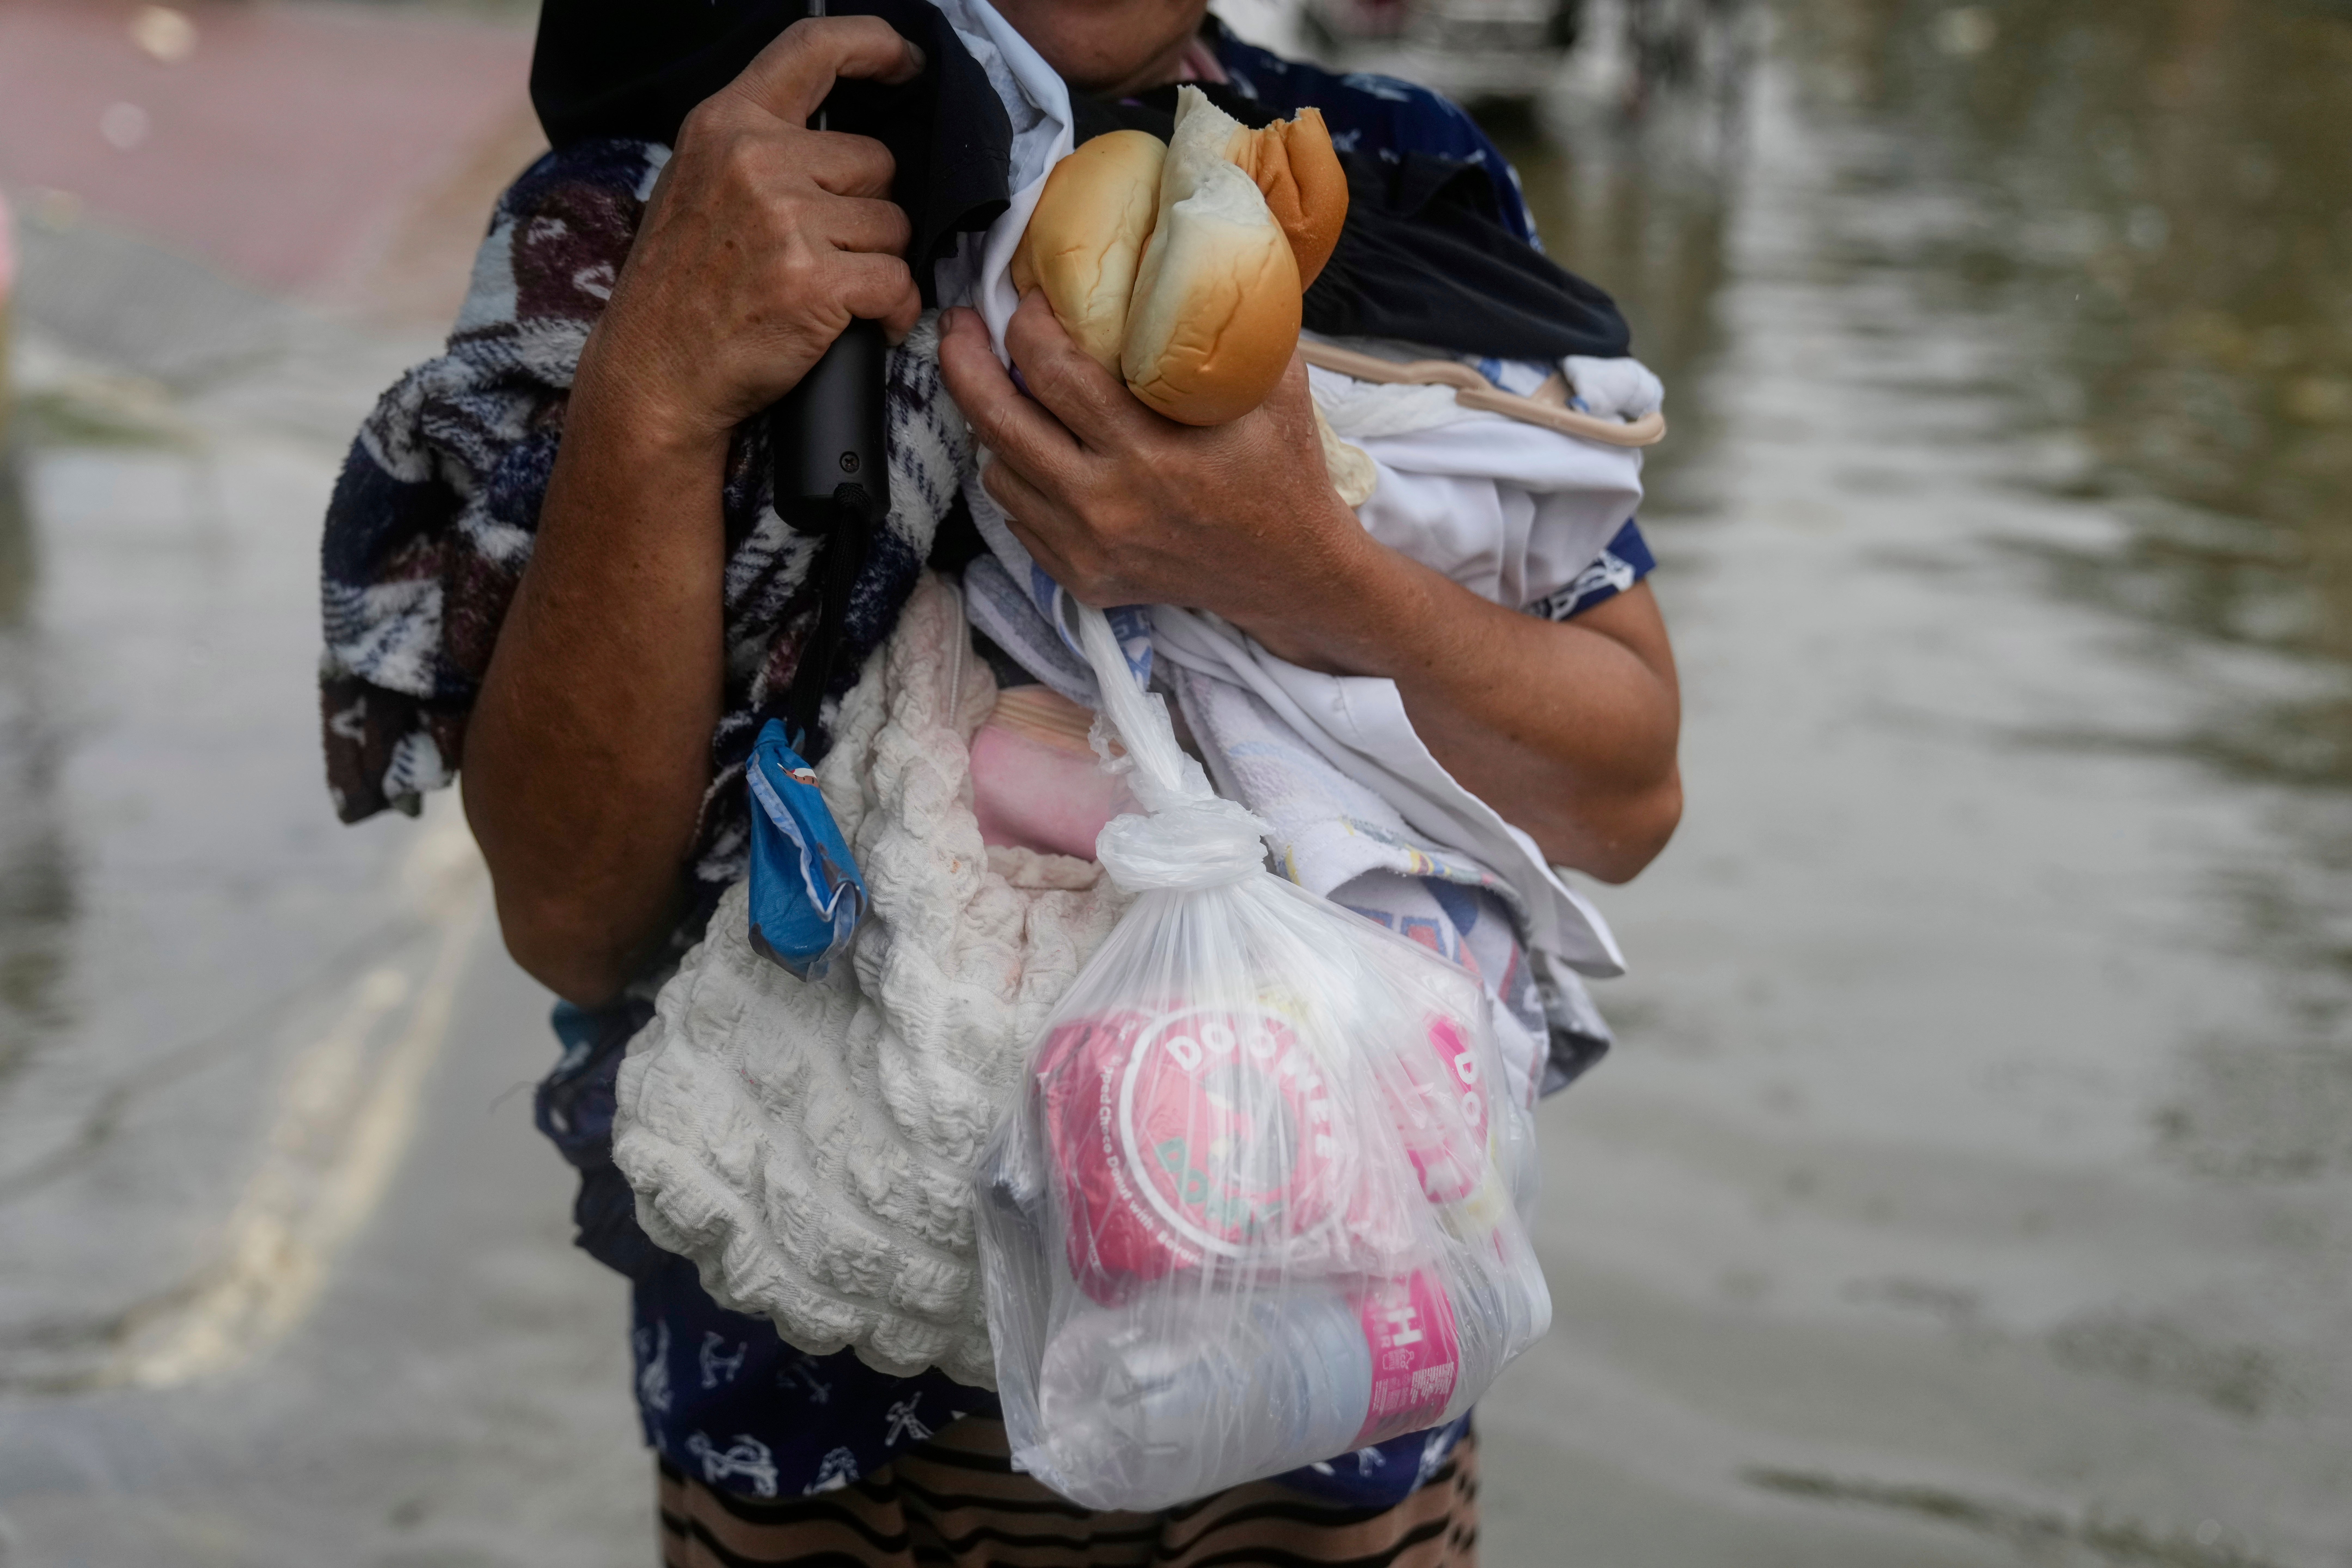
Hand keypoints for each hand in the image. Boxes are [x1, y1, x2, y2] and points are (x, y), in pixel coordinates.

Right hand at [576, 17, 926, 456]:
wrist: (654, 375)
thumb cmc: (683, 288)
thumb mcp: (701, 185)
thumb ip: (762, 147)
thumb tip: (840, 139)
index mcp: (726, 124)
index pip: (815, 48)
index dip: (876, 46)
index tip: (906, 61)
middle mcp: (755, 158)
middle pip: (875, 160)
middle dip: (867, 209)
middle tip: (823, 252)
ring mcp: (785, 219)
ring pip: (893, 225)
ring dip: (878, 262)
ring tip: (828, 291)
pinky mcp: (815, 280)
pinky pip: (899, 283)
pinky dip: (893, 311)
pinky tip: (863, 326)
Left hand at [937, 293, 1372, 650]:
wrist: (1290, 575)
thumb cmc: (1282, 471)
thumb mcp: (1273, 386)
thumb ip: (1231, 323)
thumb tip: (1198, 248)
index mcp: (1148, 451)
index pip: (1053, 373)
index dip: (1026, 326)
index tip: (1028, 302)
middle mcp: (1106, 502)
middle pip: (1000, 421)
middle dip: (965, 362)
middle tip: (959, 326)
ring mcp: (1087, 546)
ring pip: (998, 471)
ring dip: (993, 425)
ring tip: (1003, 389)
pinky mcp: (1081, 576)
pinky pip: (1017, 518)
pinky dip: (1018, 479)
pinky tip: (1036, 452)